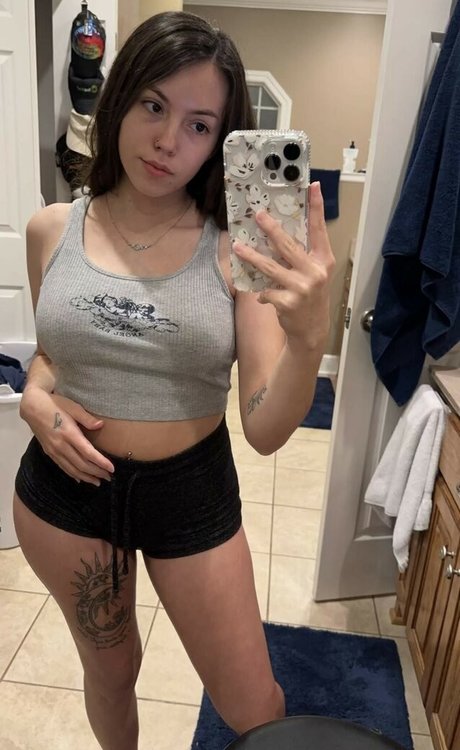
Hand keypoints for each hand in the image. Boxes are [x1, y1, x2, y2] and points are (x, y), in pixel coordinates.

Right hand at [20, 387, 114, 484]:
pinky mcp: (49, 452)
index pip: (88, 453)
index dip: (101, 462)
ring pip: (72, 469)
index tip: (111, 468)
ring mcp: (54, 450)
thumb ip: (87, 418)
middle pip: (82, 464)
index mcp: (69, 434)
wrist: (33, 408)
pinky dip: (73, 474)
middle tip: (109, 477)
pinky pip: (62, 467)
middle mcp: (61, 445)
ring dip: (86, 477)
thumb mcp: (73, 407)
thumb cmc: (55, 404)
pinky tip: (80, 478)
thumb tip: (100, 425)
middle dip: (97, 472)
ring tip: (98, 482)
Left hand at [233, 181, 334, 349]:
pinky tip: (262, 296)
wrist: (312, 329)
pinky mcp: (288, 302)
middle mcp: (315, 272)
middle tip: (258, 214)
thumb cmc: (310, 295)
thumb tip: (276, 232)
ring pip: (270, 267)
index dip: (317, 207)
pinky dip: (262, 292)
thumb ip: (302, 255)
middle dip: (271, 229)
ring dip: (251, 256)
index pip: (319, 229)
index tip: (313, 186)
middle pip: (288, 245)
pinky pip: (266, 290)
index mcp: (323, 260)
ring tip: (237, 247)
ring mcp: (302, 288)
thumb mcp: (314, 273)